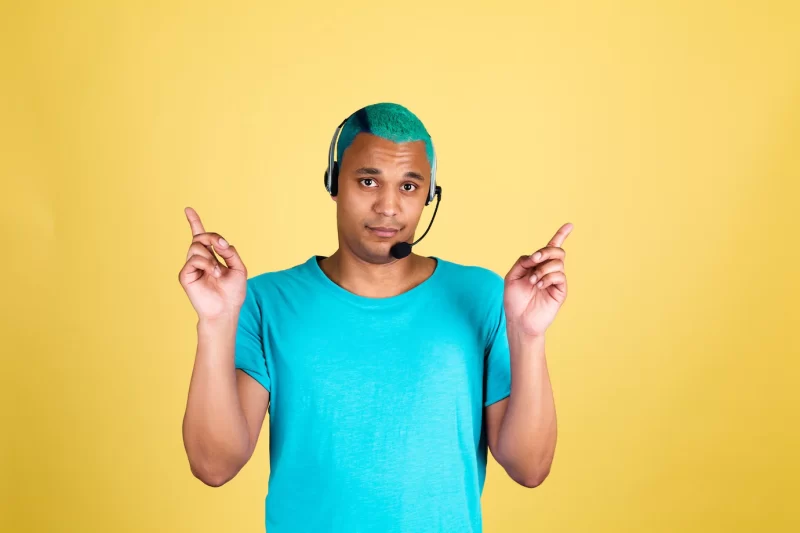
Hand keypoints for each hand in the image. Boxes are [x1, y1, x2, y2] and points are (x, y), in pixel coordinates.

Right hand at [178, 207, 247, 320]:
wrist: (226, 310)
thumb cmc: (233, 292)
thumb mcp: (239, 268)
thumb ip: (230, 252)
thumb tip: (220, 242)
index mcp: (211, 256)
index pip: (201, 236)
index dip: (194, 222)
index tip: (188, 209)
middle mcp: (199, 259)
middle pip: (200, 237)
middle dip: (212, 237)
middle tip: (222, 247)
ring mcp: (191, 267)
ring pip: (196, 246)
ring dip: (211, 256)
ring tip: (218, 271)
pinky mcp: (185, 275)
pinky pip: (194, 259)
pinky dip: (207, 264)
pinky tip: (213, 274)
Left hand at [503, 223, 572, 337]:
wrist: (519, 320)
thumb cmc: (514, 300)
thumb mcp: (512, 277)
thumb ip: (522, 262)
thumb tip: (536, 256)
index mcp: (537, 265)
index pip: (551, 247)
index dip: (561, 235)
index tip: (569, 225)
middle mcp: (549, 270)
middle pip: (556, 251)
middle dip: (545, 251)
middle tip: (534, 260)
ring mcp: (555, 280)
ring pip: (558, 262)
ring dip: (542, 269)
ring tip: (533, 281)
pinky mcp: (560, 290)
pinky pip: (559, 276)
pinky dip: (547, 277)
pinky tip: (539, 285)